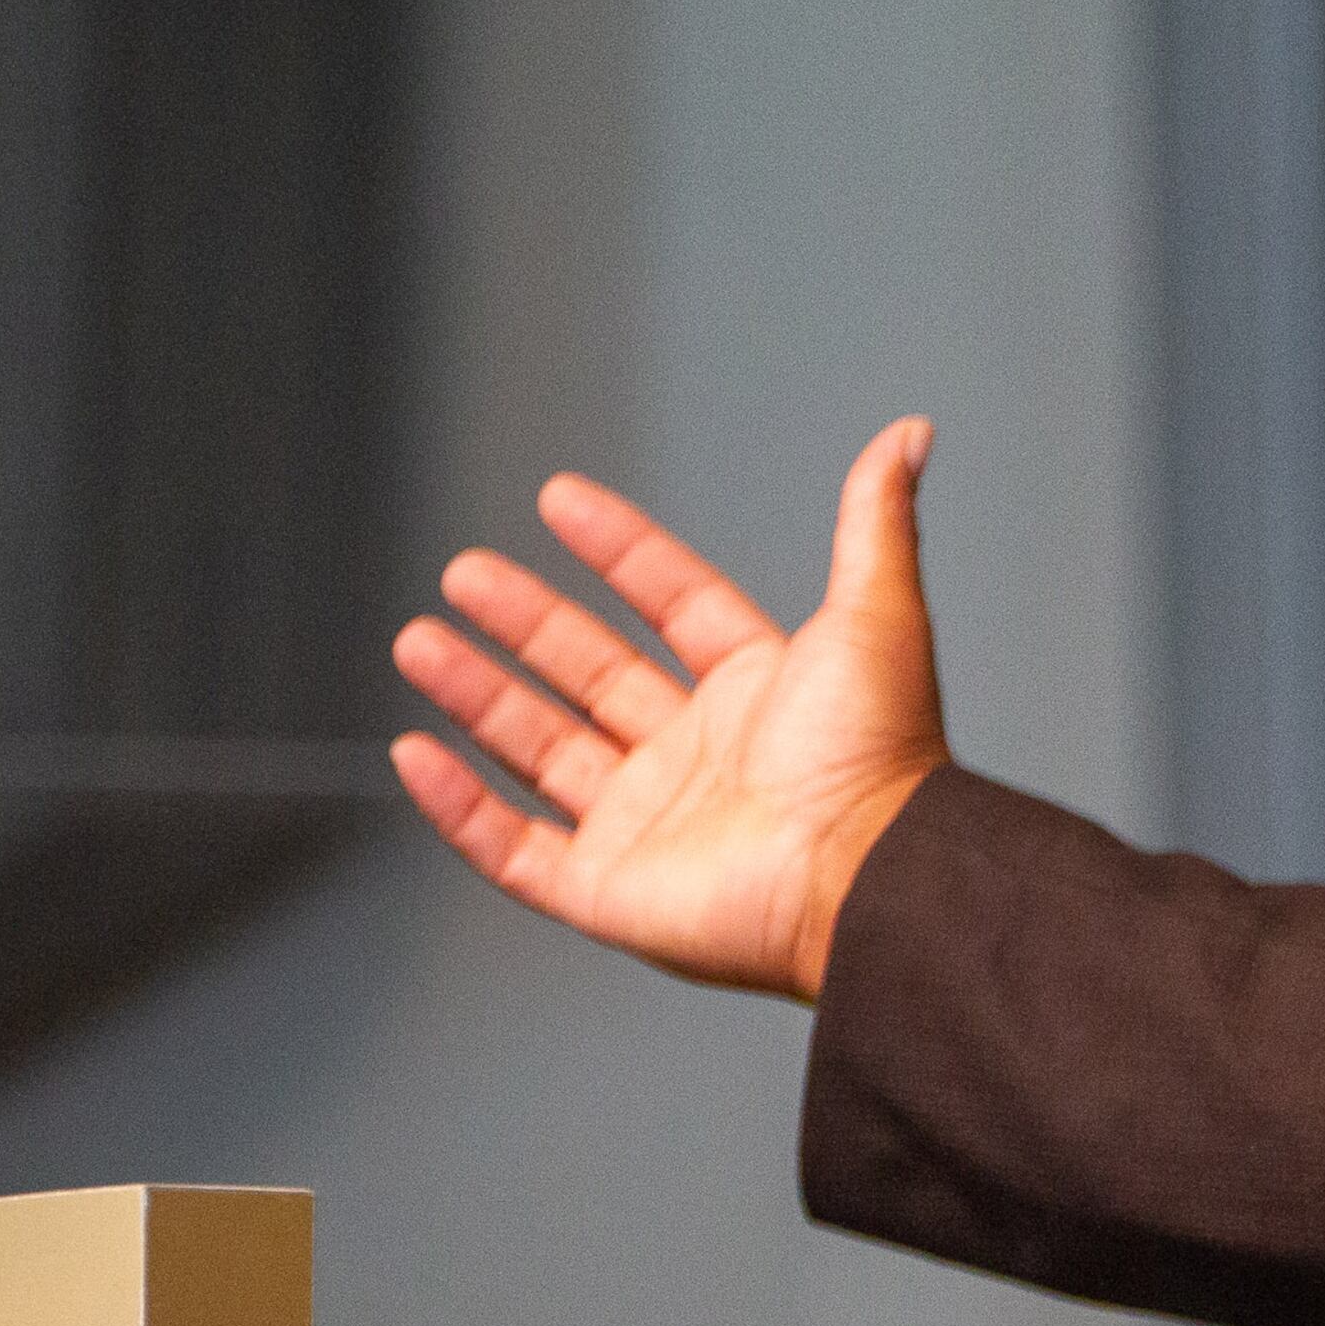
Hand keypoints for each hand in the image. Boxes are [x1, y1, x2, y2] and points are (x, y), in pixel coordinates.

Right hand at [388, 420, 953, 1000]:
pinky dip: (457, 807)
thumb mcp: (876, 614)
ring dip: (477, 696)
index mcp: (761, 692)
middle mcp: (701, 757)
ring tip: (418, 639)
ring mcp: (651, 825)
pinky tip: (414, 752)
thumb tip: (910, 433)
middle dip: (524, 622)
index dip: (619, 550)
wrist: (860, 875)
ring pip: (540, 751)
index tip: (560, 498)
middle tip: (463, 572)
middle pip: (592, 673)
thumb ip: (876, 520)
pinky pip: (512, 848)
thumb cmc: (877, 757)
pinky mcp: (608, 891)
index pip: (673, 605)